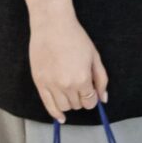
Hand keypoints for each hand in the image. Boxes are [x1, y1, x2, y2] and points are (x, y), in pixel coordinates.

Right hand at [23, 0, 107, 116]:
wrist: (52, 25)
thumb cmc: (76, 38)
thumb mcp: (95, 57)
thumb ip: (101, 80)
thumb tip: (103, 99)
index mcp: (82, 79)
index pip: (90, 102)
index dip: (93, 99)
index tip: (92, 93)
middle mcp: (65, 85)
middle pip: (77, 105)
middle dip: (82, 99)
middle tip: (81, 87)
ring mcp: (50, 85)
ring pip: (63, 107)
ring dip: (70, 104)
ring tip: (71, 93)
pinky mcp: (38, 82)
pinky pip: (47, 105)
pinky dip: (55, 113)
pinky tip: (60, 118)